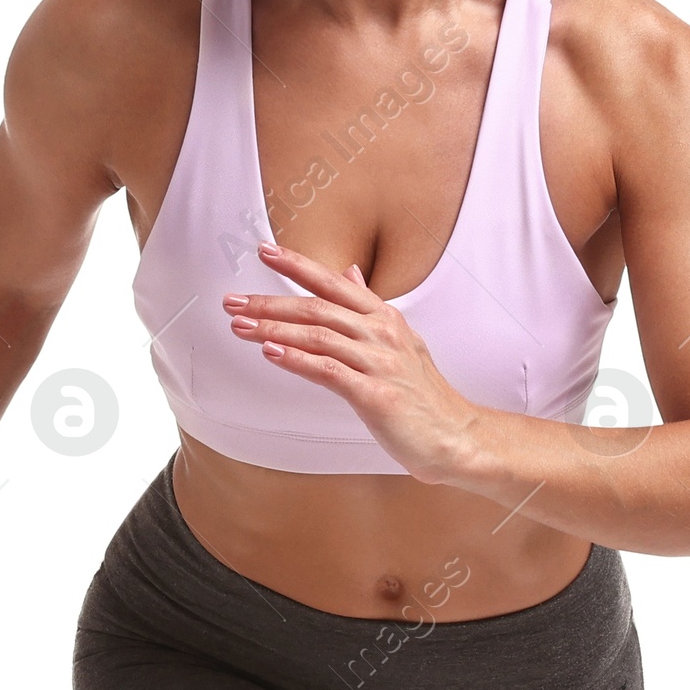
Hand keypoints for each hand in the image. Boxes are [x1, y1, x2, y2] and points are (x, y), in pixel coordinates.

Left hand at [222, 242, 480, 482]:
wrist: (456, 437)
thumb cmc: (423, 396)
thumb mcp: (400, 341)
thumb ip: (369, 308)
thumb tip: (348, 274)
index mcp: (385, 318)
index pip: (334, 283)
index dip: (298, 265)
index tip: (265, 252)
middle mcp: (382, 334)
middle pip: (317, 307)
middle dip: (269, 302)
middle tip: (233, 301)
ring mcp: (380, 363)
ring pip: (318, 335)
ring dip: (274, 329)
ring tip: (241, 327)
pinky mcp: (376, 395)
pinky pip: (329, 371)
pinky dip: (297, 359)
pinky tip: (272, 354)